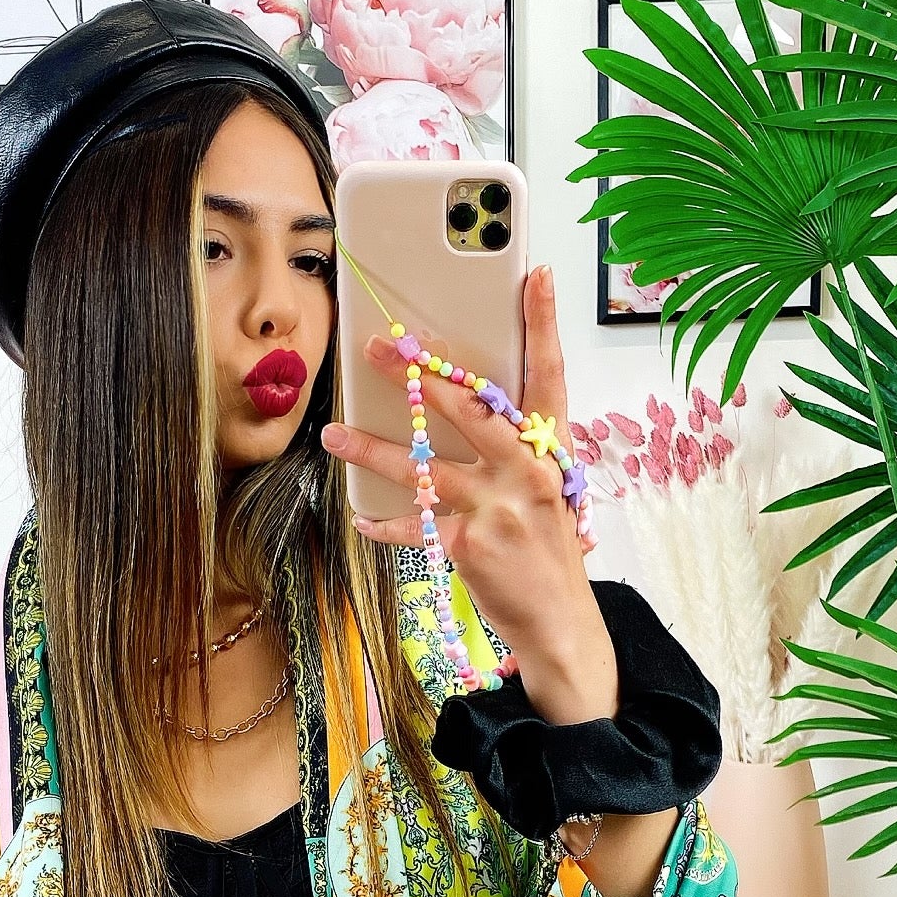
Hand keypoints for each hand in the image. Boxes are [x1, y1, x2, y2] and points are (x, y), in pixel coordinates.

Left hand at [320, 264, 616, 724]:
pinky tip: (362, 516)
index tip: (534, 276)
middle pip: (469, 407)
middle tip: (379, 349)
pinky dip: (385, 520)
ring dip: (372, 448)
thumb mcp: (544, 489)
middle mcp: (527, 469)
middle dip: (418, 375)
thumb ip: (513, 447)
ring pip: (424, 465)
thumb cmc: (548, 550)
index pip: (549, 375)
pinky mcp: (471, 543)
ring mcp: (498, 505)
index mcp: (551, 450)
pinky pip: (415, 522)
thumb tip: (463, 405)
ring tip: (334, 433)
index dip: (543, 324)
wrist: (562, 620)